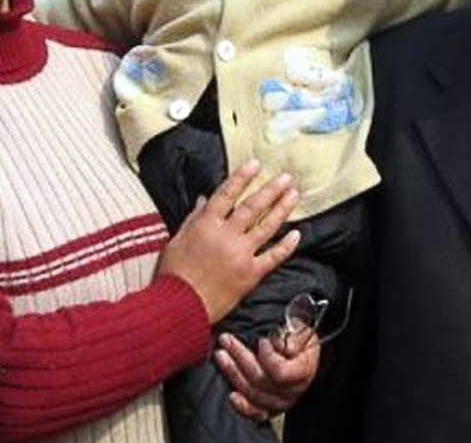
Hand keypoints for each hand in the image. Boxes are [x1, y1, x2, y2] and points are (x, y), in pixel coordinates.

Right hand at [156, 160, 299, 323]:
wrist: (180, 305)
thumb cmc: (174, 273)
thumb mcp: (177, 240)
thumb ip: (194, 218)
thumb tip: (205, 198)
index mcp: (206, 225)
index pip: (226, 195)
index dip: (242, 178)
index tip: (256, 164)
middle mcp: (226, 236)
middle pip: (252, 207)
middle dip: (270, 190)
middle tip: (285, 177)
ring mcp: (241, 255)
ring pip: (266, 227)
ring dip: (282, 209)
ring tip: (294, 195)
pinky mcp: (251, 274)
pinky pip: (272, 257)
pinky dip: (285, 245)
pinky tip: (296, 234)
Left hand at [214, 327, 319, 420]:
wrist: (303, 355)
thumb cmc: (300, 340)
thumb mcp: (301, 330)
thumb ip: (293, 337)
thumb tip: (280, 344)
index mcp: (302, 371)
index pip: (279, 371)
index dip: (267, 357)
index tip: (261, 340)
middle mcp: (291, 391)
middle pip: (261, 380)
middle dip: (240, 357)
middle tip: (226, 339)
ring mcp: (279, 402)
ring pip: (253, 393)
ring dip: (233, 373)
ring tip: (220, 354)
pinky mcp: (269, 408)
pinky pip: (255, 412)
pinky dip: (242, 406)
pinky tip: (231, 395)